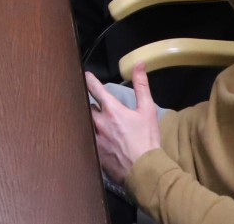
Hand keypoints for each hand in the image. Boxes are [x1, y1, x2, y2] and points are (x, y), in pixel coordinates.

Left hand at [87, 64, 162, 184]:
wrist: (144, 169)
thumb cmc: (147, 139)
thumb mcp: (148, 110)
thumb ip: (141, 85)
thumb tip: (139, 64)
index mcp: (111, 110)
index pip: (95, 89)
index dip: (89, 80)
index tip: (86, 75)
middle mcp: (99, 122)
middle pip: (88, 107)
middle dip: (92, 105)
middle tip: (98, 107)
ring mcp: (94, 137)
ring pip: (86, 123)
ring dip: (90, 121)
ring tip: (98, 123)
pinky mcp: (93, 151)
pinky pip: (86, 139)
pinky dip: (90, 136)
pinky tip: (97, 139)